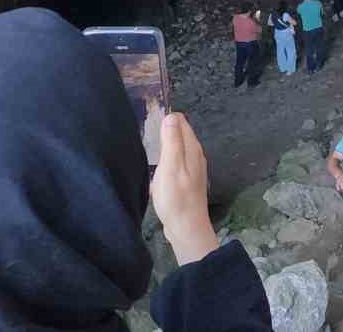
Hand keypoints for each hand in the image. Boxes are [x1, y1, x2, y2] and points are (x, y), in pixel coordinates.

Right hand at [152, 113, 220, 265]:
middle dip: (165, 130)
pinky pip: (176, 164)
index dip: (166, 119)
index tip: (149, 123)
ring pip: (178, 149)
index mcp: (192, 149)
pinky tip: (157, 171)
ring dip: (165, 147)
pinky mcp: (187, 181)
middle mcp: (196, 156)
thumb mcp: (171, 166)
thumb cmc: (176, 197)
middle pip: (181, 134)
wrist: (186, 228)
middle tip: (146, 133)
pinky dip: (166, 162)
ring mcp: (193, 169)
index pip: (181, 122)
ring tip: (149, 148)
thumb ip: (172, 141)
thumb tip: (171, 115)